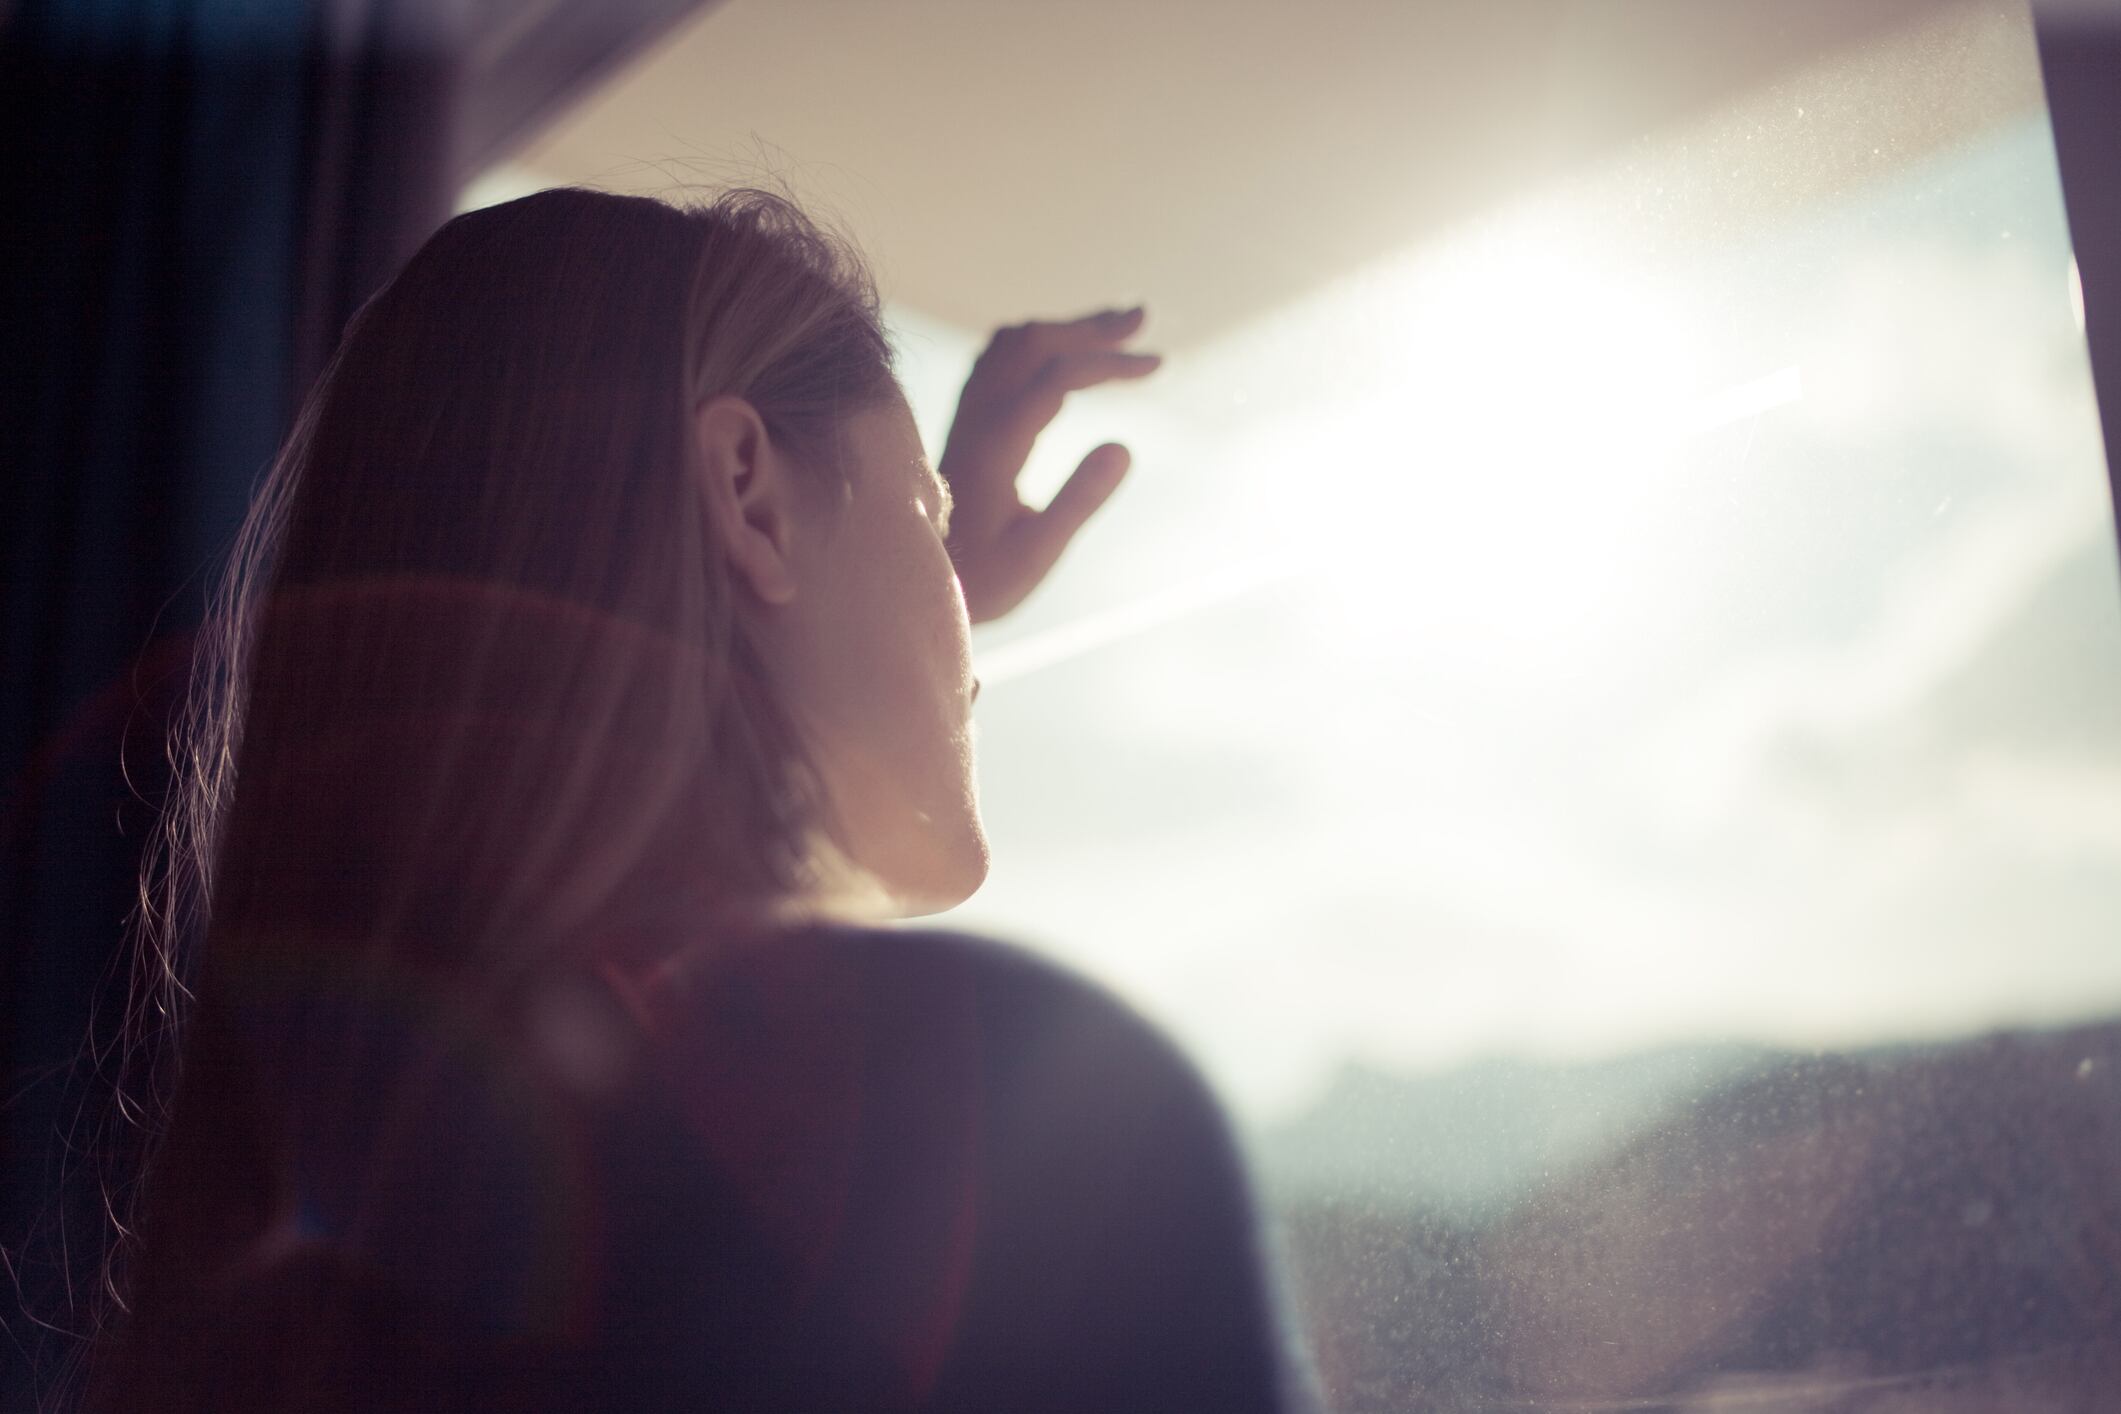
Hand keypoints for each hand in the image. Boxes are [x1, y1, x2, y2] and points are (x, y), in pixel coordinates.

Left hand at [938, 307, 1161, 622]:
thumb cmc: (983, 579)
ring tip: (1111, 328)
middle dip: (1090, 327)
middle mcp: (976, 417)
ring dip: (1063, 328)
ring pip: (1012, 344)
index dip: (1109, 363)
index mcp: (997, 443)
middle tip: (1141, 318)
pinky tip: (1059, 352)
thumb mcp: (1037, 553)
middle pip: (1033, 342)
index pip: (1057, 375)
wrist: (912, 582)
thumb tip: (1125, 446)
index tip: (1157, 364)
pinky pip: (997, 358)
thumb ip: (1079, 500)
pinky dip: (1037, 342)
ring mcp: (966, 415)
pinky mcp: (964, 422)